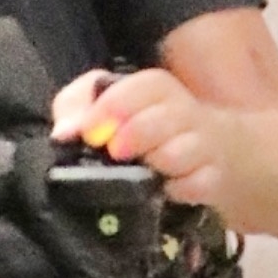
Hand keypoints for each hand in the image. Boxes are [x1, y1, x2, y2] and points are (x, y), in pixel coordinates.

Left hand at [50, 65, 234, 207]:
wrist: (213, 151)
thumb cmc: (145, 124)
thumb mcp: (106, 106)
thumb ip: (77, 107)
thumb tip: (64, 133)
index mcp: (156, 88)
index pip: (142, 87)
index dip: (113, 109)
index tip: (91, 133)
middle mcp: (184, 111)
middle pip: (162, 119)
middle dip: (135, 135)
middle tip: (116, 152)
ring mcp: (203, 145)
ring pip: (180, 153)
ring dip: (156, 164)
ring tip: (142, 171)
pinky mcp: (214, 177)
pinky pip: (197, 184)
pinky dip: (178, 189)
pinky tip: (165, 189)